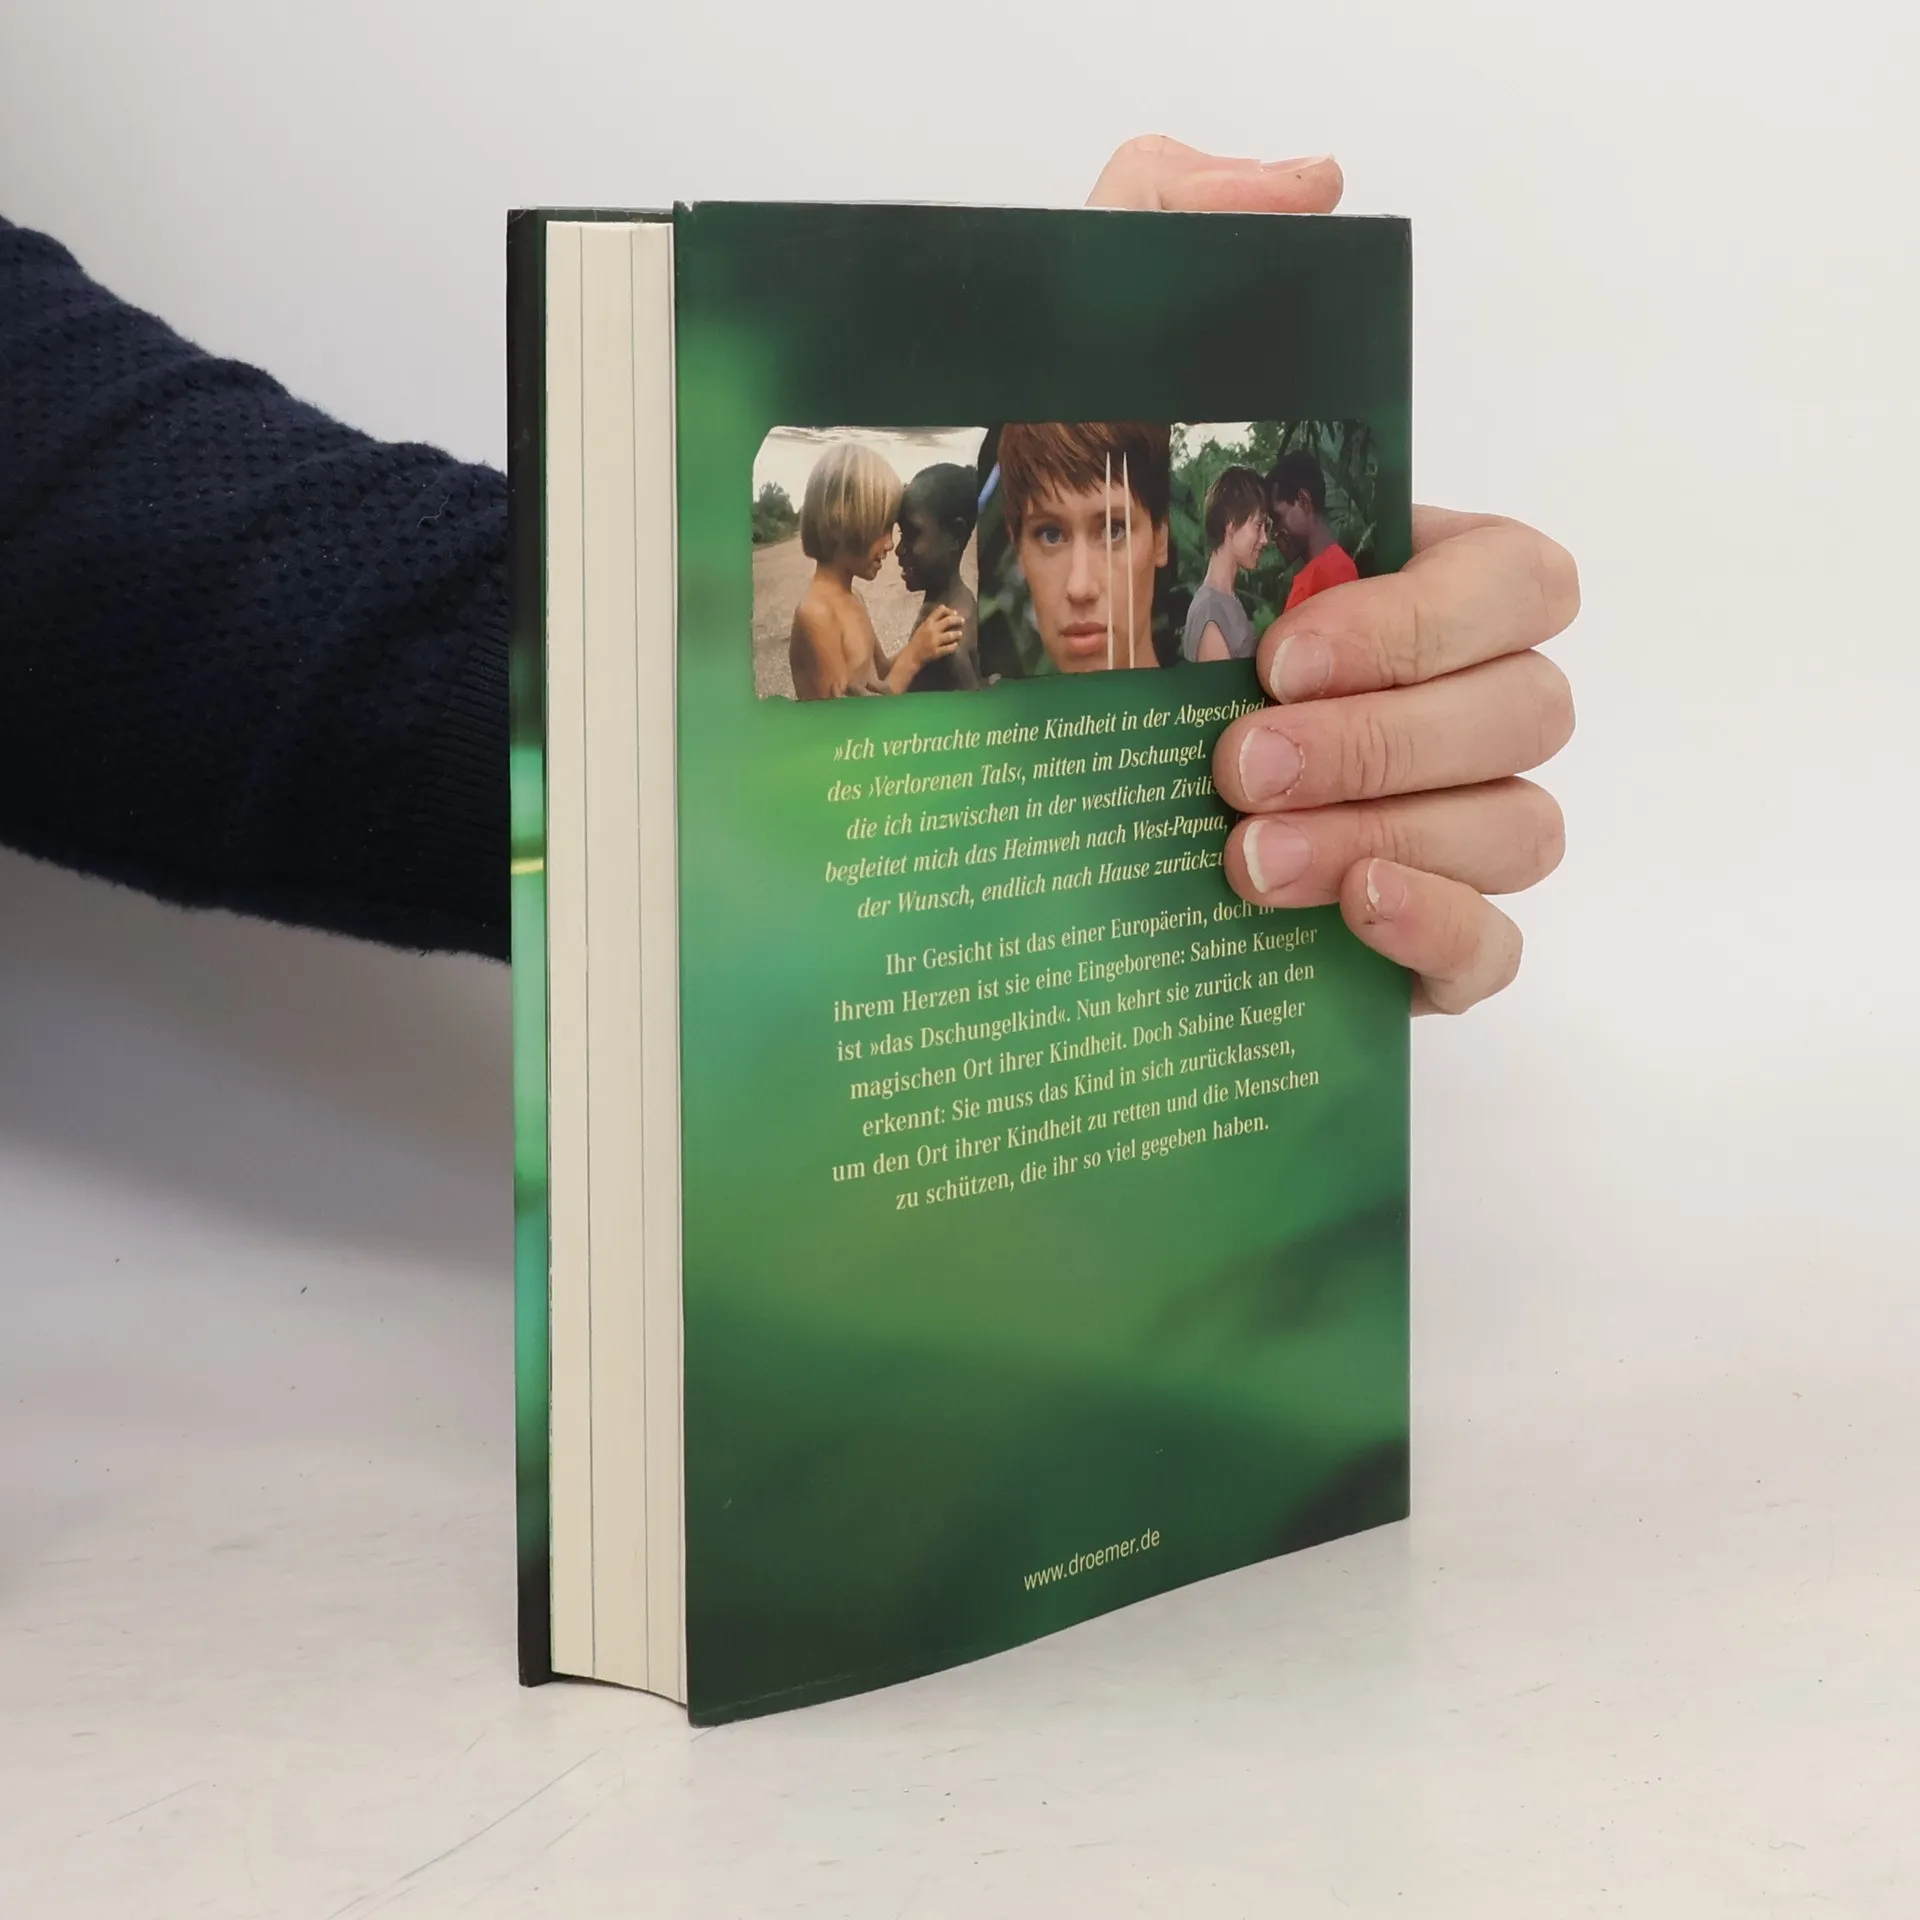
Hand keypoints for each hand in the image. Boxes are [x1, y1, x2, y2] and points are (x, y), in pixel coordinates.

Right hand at [907, 605, 964, 667]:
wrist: (911, 656)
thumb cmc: (917, 641)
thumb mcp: (922, 627)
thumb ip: (932, 621)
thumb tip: (944, 612)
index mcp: (927, 623)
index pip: (940, 611)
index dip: (949, 611)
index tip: (955, 613)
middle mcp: (931, 630)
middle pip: (948, 621)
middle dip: (957, 620)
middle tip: (962, 621)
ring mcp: (934, 641)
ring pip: (950, 635)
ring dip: (957, 634)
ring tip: (960, 634)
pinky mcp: (936, 652)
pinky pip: (948, 648)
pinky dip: (953, 646)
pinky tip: (956, 645)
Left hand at [1089, 138, 1577, 1012]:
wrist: (966, 806)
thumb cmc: (1043, 593)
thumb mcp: (1066, 395)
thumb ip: (1165, 239)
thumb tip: (1308, 184)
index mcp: (1397, 583)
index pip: (1522, 580)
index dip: (1428, 617)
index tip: (1278, 650)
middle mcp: (1438, 701)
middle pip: (1529, 709)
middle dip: (1389, 739)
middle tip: (1233, 763)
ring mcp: (1432, 825)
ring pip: (1523, 828)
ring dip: (1397, 836)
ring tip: (1247, 858)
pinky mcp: (1404, 940)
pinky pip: (1495, 948)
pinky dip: (1442, 934)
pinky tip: (1347, 911)